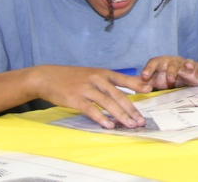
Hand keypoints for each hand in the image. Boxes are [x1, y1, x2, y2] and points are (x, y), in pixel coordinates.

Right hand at [30, 65, 151, 128]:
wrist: (48, 77)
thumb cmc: (72, 77)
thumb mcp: (92, 74)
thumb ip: (107, 82)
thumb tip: (124, 91)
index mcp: (103, 73)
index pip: (124, 79)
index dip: (137, 85)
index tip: (150, 90)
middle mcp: (97, 79)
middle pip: (118, 95)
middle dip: (131, 109)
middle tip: (140, 120)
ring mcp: (87, 89)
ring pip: (108, 103)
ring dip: (120, 116)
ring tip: (130, 125)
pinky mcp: (76, 99)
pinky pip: (92, 110)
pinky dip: (101, 118)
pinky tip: (109, 125)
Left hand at [140, 56, 197, 88]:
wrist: (191, 76)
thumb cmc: (171, 78)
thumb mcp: (157, 81)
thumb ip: (145, 83)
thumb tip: (128, 86)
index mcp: (162, 64)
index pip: (154, 62)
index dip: (149, 68)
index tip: (144, 76)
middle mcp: (174, 62)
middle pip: (172, 63)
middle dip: (171, 70)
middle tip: (169, 79)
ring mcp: (187, 65)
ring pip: (187, 64)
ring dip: (187, 66)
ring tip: (188, 69)